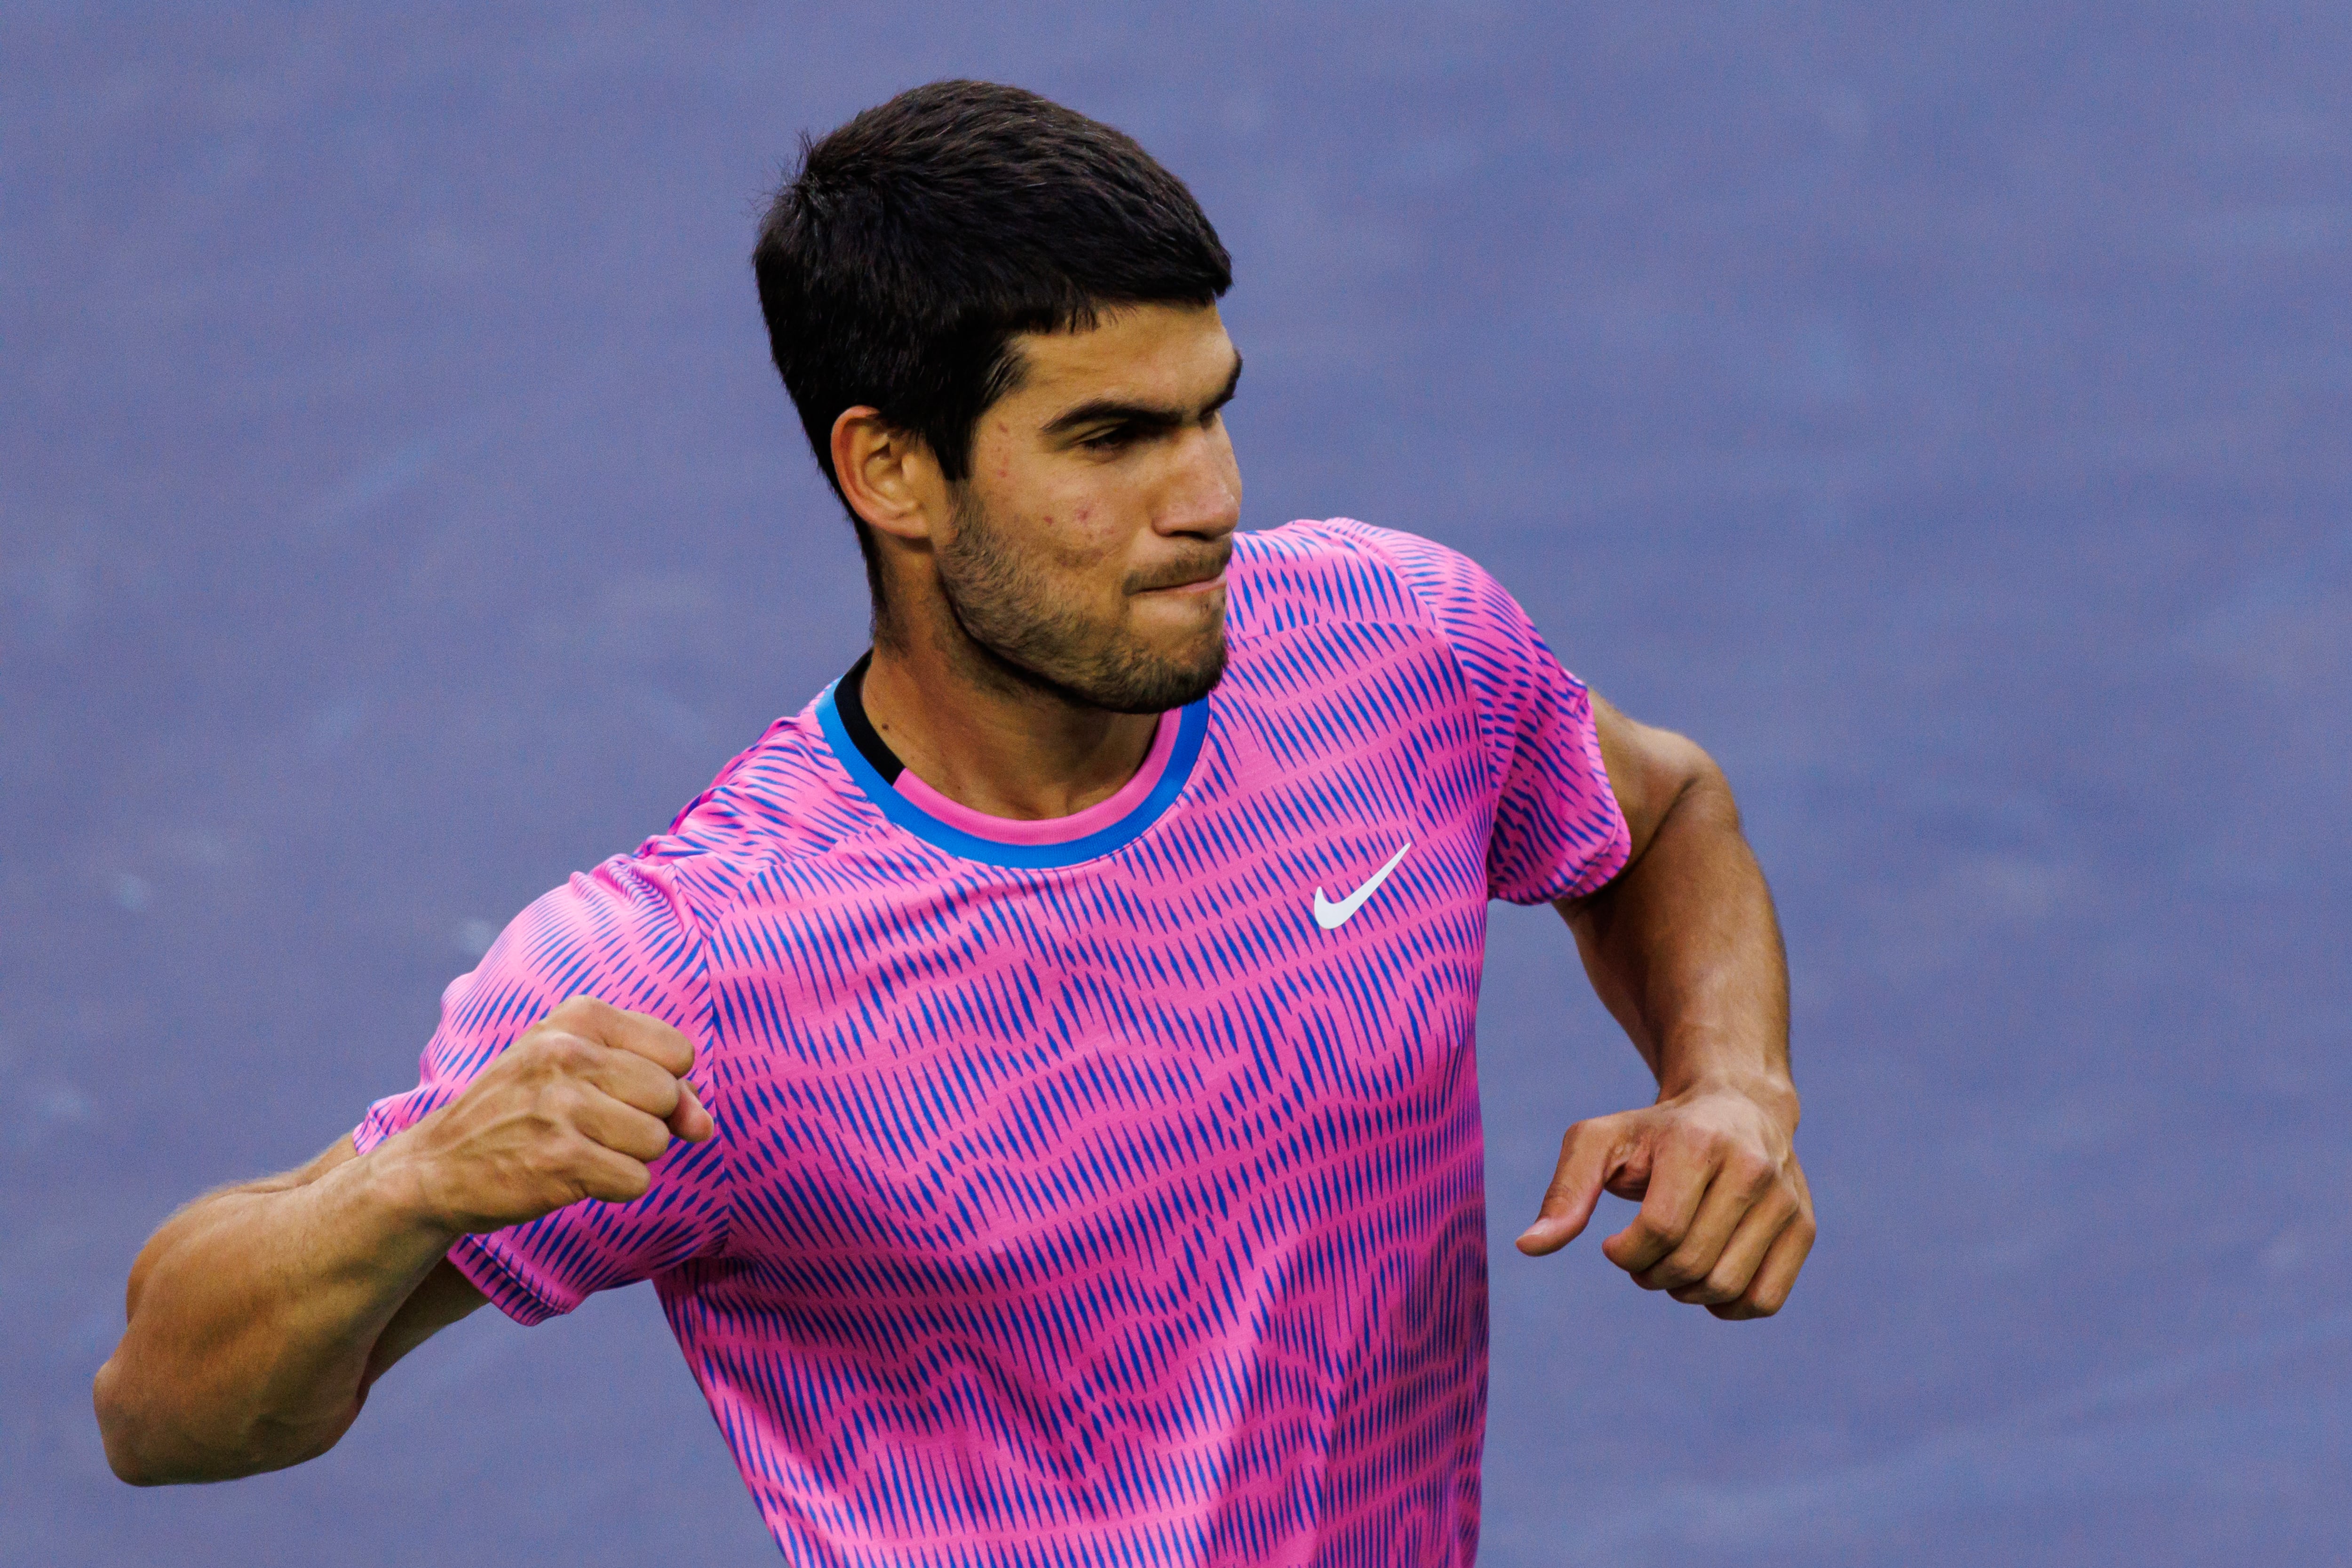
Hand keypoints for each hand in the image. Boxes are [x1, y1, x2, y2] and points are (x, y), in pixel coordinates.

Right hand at [373, 996, 714, 1236]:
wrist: (436, 1168)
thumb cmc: (521, 1113)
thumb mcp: (577, 1070)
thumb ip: (657, 1083)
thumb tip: (705, 1126)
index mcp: (578, 1016)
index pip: (678, 1051)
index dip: (662, 1084)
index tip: (619, 1094)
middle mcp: (568, 1053)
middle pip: (669, 1096)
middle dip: (646, 1122)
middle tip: (593, 1127)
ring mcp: (561, 1106)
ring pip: (656, 1141)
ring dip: (628, 1157)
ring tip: (580, 1150)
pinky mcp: (558, 1160)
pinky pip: (636, 1180)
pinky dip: (613, 1187)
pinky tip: (572, 1177)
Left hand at [1514, 1083, 1813, 1319]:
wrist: (1736, 1106)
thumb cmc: (1655, 1132)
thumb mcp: (1600, 1142)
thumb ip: (1565, 1191)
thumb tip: (1527, 1247)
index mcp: (1698, 1144)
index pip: (1661, 1230)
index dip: (1625, 1254)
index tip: (1612, 1246)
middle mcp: (1752, 1170)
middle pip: (1692, 1264)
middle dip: (1651, 1275)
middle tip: (1640, 1257)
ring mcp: (1785, 1200)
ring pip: (1728, 1288)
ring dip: (1685, 1292)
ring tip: (1672, 1262)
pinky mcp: (1803, 1227)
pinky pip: (1764, 1300)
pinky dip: (1727, 1306)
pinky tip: (1707, 1276)